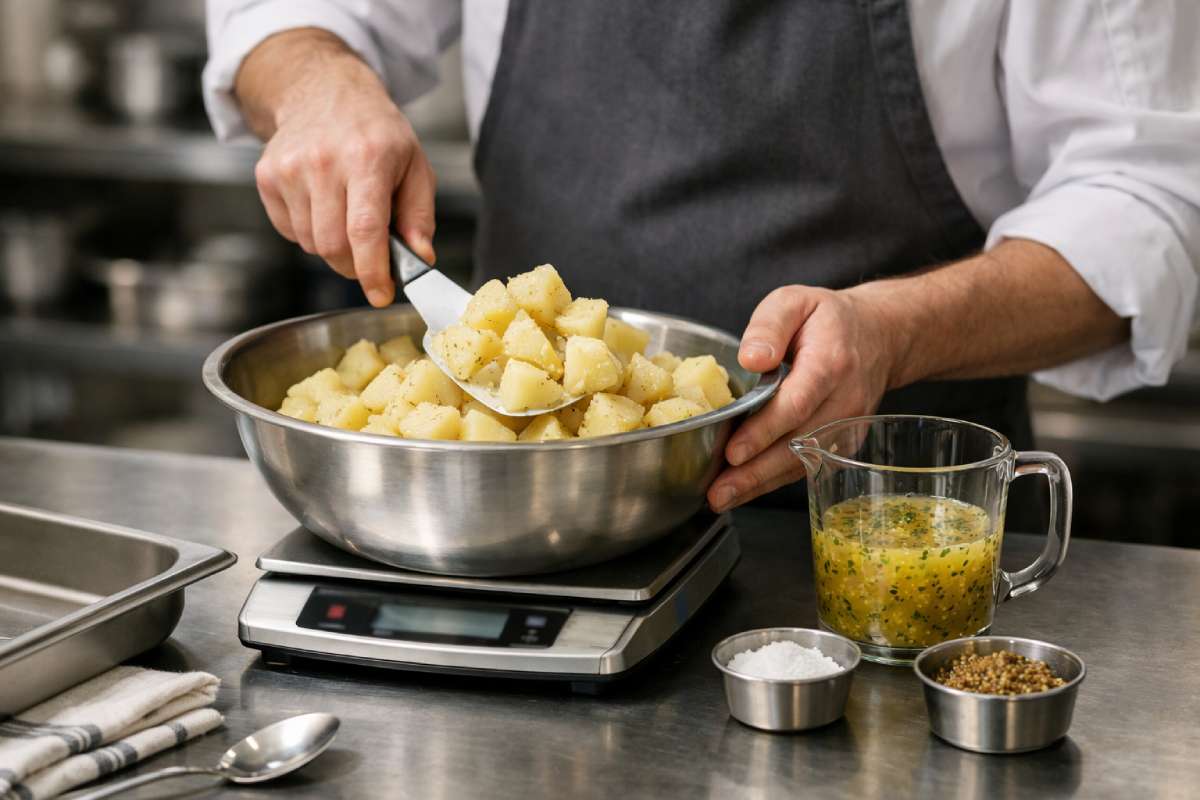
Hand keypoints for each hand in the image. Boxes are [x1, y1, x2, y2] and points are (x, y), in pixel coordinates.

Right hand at [244, 36, 435, 306]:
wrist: (325, 91)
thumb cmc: (376, 133)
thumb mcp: (415, 166)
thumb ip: (419, 217)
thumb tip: (420, 259)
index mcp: (367, 158)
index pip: (365, 230)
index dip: (372, 271)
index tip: (381, 295)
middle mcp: (323, 162)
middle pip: (333, 246)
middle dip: (355, 266)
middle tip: (369, 257)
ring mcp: (289, 168)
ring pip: (310, 244)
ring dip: (332, 247)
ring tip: (346, 216)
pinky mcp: (267, 176)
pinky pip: (290, 231)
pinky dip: (309, 232)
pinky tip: (322, 205)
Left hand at [707, 285, 899, 511]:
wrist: (879, 336)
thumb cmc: (829, 320)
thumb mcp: (796, 301)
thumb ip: (769, 324)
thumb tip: (752, 359)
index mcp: (831, 362)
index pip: (796, 403)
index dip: (764, 430)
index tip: (733, 452)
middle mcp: (845, 400)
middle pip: (798, 443)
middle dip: (755, 471)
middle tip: (719, 490)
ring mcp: (847, 426)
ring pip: (803, 462)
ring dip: (761, 484)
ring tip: (722, 498)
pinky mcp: (842, 443)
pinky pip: (808, 465)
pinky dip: (773, 481)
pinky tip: (744, 490)